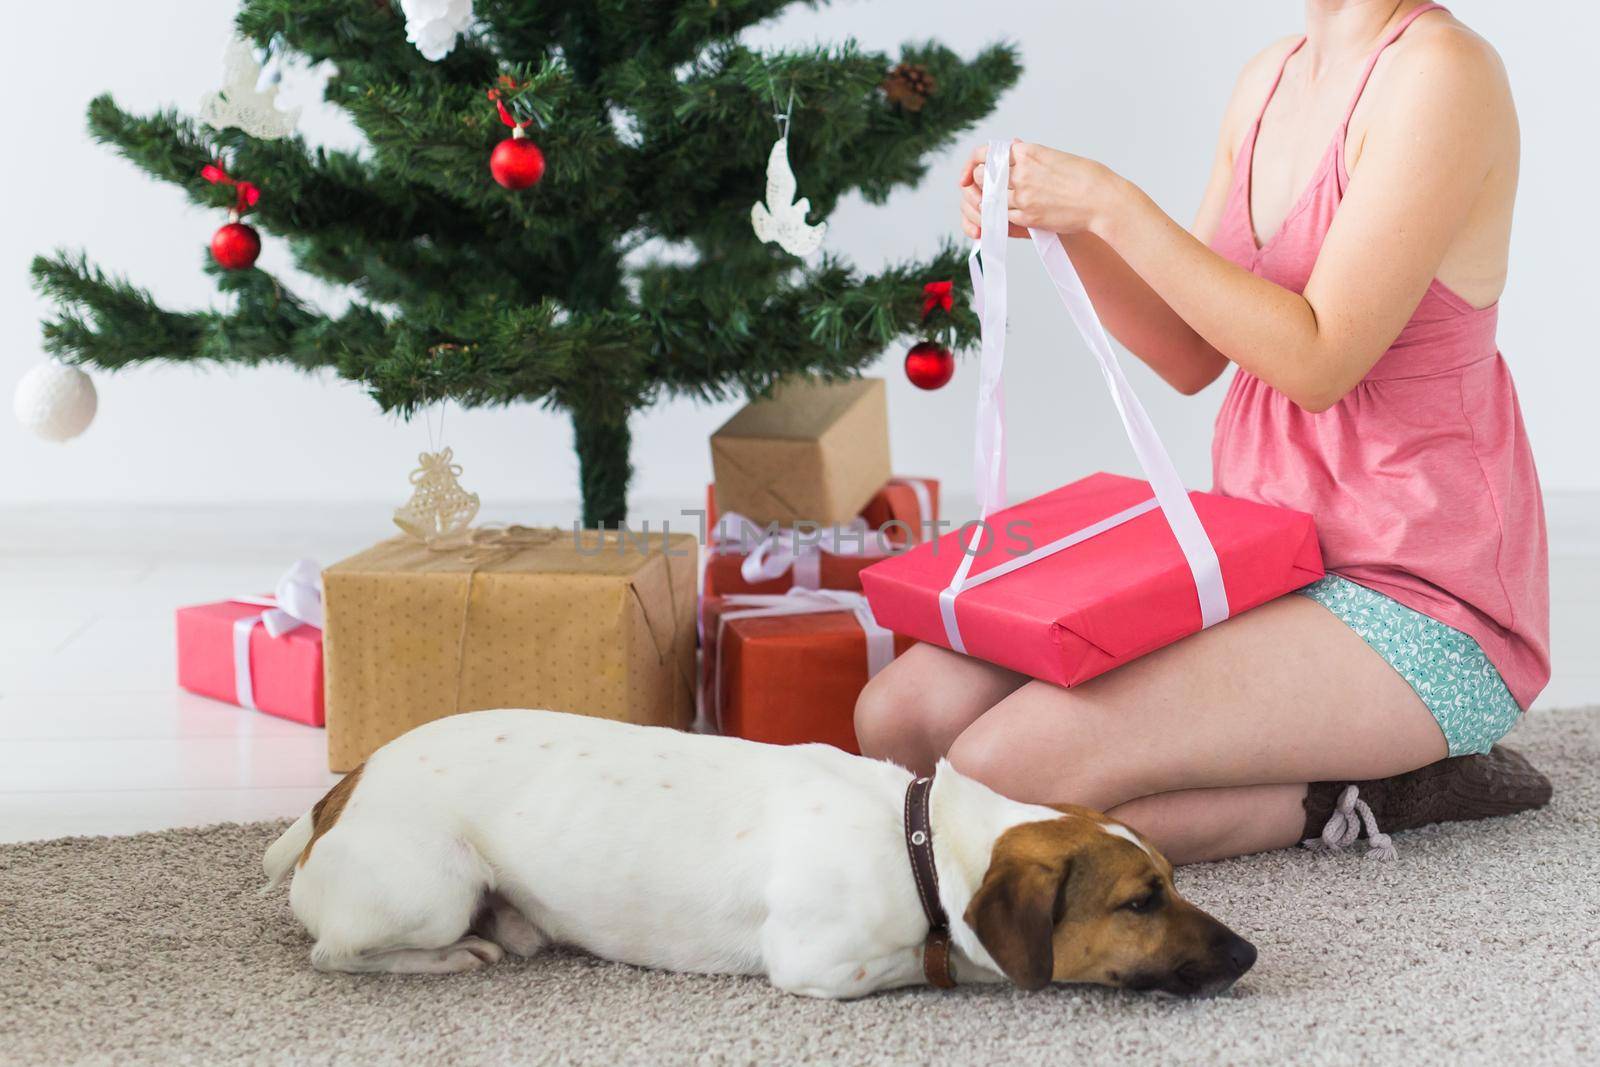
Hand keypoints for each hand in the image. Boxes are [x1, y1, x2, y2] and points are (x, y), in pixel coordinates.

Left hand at [958, 141, 1124, 238]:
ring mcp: (1023, 195)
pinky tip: (1004, 216)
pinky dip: (999, 216)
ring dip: (988, 201)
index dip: (973, 162)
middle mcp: (1022, 171)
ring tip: (996, 203)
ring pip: (989, 198)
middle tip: (986, 188)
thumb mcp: (1055, 156)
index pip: (987, 153)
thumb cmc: (1086, 177)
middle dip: (981, 182)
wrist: (1103, 200)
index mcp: (1028, 152)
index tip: (969, 172)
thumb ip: (1030, 153)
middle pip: (983, 176)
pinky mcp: (1028, 216)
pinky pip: (1002, 217)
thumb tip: (1013, 145)